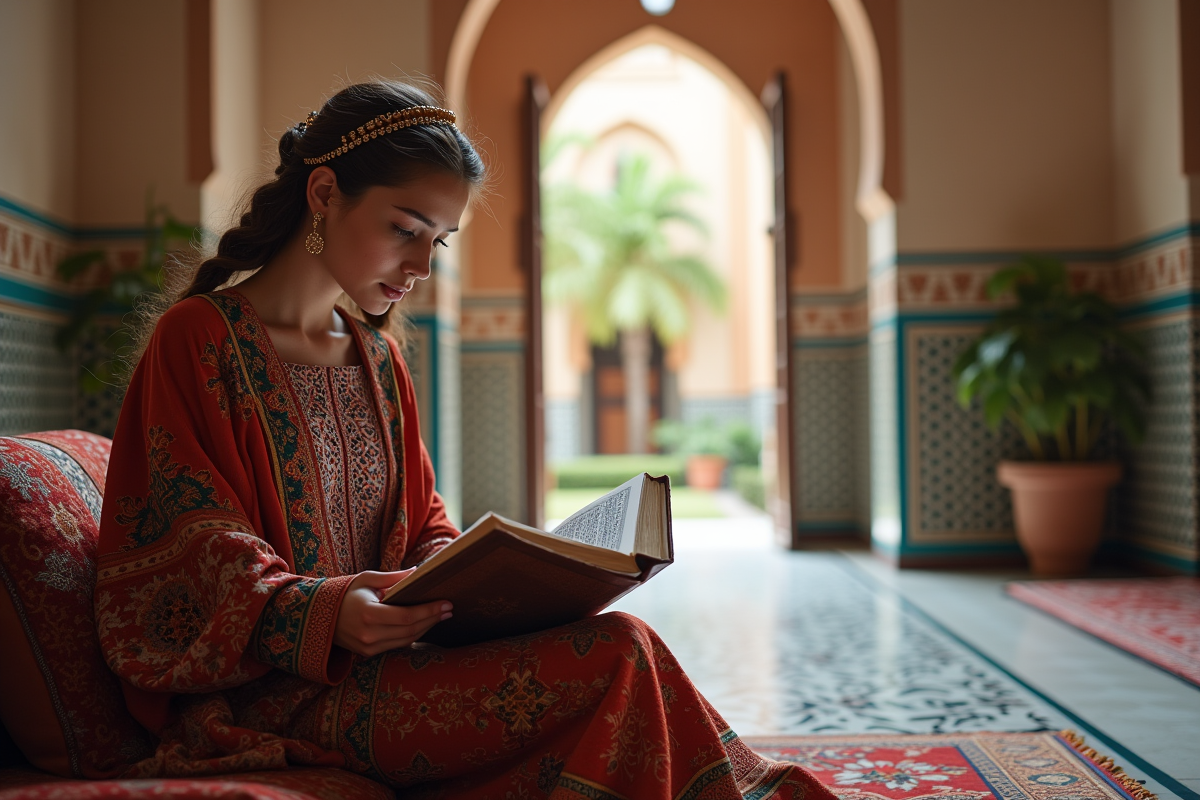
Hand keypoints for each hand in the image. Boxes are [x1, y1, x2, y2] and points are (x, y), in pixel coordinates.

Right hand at [333, 569, 451, 656]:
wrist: (319, 617)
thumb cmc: (344, 594)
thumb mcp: (366, 579)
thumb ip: (392, 578)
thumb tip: (417, 571)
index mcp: (368, 614)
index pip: (406, 616)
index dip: (429, 611)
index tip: (446, 603)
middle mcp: (369, 635)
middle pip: (410, 630)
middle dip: (432, 619)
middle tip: (449, 608)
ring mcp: (368, 647)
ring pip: (407, 640)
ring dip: (426, 628)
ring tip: (441, 615)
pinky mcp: (369, 653)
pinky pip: (398, 644)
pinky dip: (413, 634)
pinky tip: (424, 624)